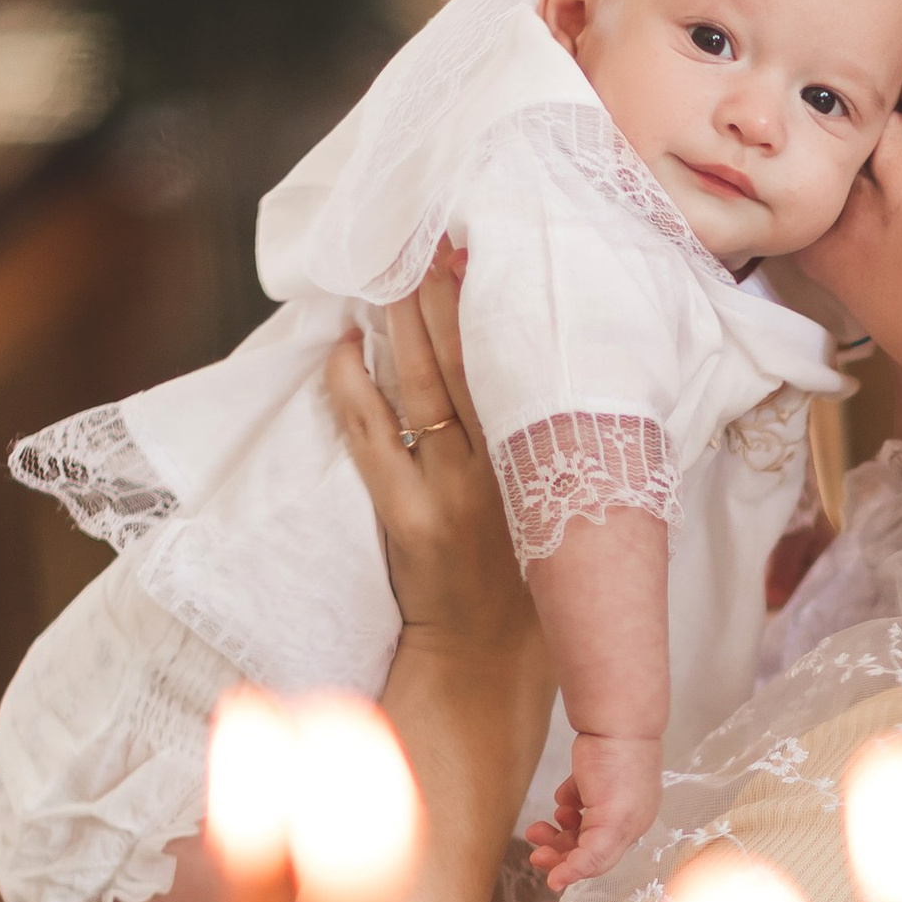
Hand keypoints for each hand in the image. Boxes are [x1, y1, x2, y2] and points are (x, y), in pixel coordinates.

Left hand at [326, 246, 539, 681]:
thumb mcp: (559, 513)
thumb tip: (544, 381)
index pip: (523, 367)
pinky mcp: (410, 517)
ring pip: (426, 389)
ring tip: (389, 275)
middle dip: (448, 297)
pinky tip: (342, 350)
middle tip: (431, 238)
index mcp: (547, 463)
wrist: (487, 663)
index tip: (488, 254)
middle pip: (473, 362)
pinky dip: (354, 388)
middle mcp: (506, 469)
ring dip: (405, 327)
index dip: (502, 307)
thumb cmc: (527, 584)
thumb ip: (552, 450)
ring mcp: (455, 492)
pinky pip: (375, 437)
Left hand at [527, 730, 662, 888]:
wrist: (616, 721)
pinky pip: (576, 801)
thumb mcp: (611, 822)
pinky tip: (563, 796)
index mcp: (631, 830)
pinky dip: (566, 803)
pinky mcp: (595, 779)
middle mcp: (623, 817)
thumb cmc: (619, 768)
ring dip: (557, 832)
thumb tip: (561, 882)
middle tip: (535, 852)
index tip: (548, 877)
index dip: (572, 871)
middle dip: (559, 851)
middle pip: (586, 847)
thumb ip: (591, 856)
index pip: (599, 863)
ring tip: (538, 828)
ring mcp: (609, 797)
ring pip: (578, 827)